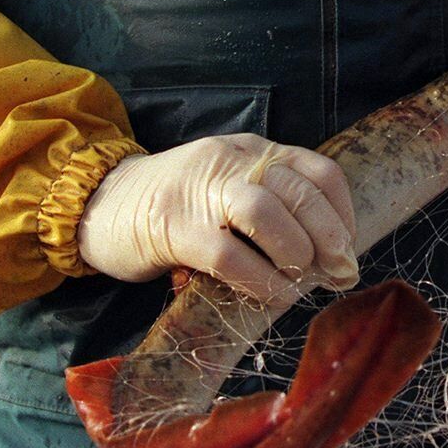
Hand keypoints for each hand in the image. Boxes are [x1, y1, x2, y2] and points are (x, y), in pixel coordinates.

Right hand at [77, 134, 357, 306]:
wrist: (99, 204)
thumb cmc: (174, 207)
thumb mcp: (228, 190)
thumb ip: (271, 208)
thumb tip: (327, 257)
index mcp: (251, 151)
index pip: (318, 170)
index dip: (342, 212)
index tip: (348, 248)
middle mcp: (231, 161)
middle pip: (299, 190)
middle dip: (330, 237)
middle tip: (340, 274)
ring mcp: (200, 190)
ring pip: (266, 212)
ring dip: (296, 253)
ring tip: (302, 281)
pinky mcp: (172, 226)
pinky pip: (228, 254)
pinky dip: (260, 279)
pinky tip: (274, 296)